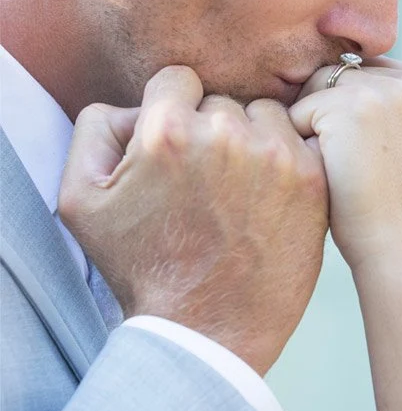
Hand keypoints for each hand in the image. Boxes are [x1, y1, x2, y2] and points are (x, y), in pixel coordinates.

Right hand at [58, 66, 328, 374]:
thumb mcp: (81, 201)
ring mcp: (273, 153)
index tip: (175, 147)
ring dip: (251, 140)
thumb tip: (133, 104)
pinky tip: (266, 196)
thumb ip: (95, 129)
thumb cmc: (141, 268)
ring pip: (262, 114)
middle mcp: (224, 133)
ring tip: (235, 191)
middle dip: (210, 129)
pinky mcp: (311, 176)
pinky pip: (298, 139)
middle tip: (203, 183)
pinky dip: (284, 160)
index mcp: (167, 131)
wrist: (207, 331)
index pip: (176, 79)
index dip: (172, 111)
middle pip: (221, 99)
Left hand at [289, 57, 401, 275]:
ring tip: (338, 166)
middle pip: (349, 73)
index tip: (367, 155)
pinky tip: (324, 170)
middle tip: (349, 163)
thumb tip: (338, 71)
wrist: (398, 250)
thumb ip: (395, 102)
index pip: (378, 74)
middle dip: (335, 111)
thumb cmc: (396, 205)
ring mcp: (389, 90)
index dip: (357, 111)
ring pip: (322, 86)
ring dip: (316, 122)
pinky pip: (302, 108)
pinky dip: (300, 140)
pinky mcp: (351, 105)